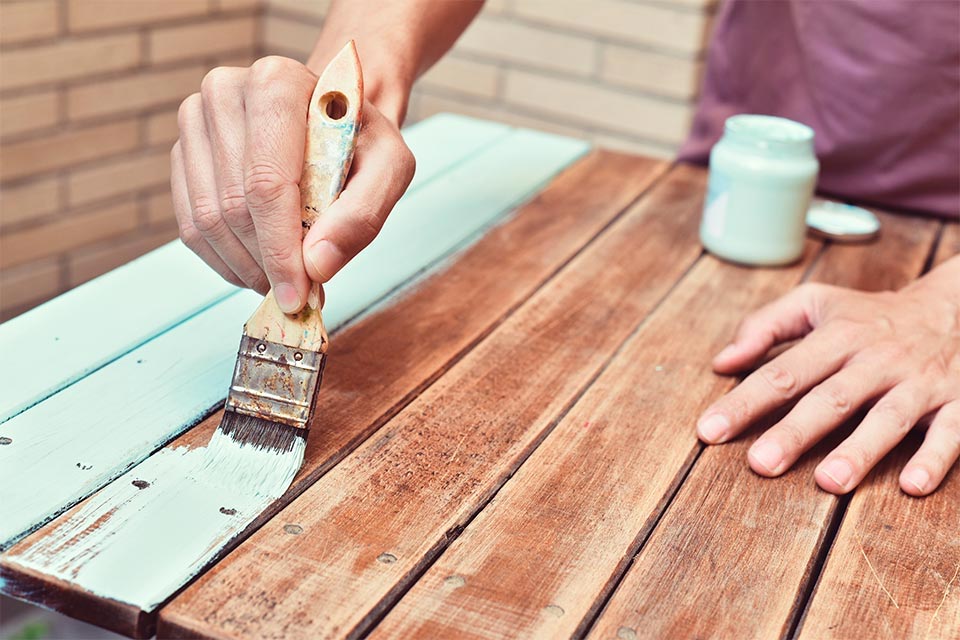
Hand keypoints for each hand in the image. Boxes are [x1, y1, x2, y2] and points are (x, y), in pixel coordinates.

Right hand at [171, 56, 414, 312]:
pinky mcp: (183, 153)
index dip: (280, 249)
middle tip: (300, 293)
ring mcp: (195, 121)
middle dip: (267, 264)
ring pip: (206, 220)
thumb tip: (316, 265)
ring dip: (245, 268)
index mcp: (277, 83)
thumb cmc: (363, 141)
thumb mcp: (390, 168)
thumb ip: (363, 214)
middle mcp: (225, 91)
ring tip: (283, 282)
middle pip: (235, 206)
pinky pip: (190, 224)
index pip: (267, 183)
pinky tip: (259, 267)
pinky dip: (225, 260)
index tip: (298, 295)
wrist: (332, 122)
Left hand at [696, 259, 959, 495]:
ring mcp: (919, 382)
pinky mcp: (958, 403)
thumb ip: (764, 327)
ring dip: (860, 450)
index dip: (744, 402)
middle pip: (831, 398)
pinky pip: (951, 432)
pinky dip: (934, 458)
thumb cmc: (870, 314)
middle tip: (761, 464)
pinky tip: (913, 485)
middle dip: (795, 431)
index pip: (783, 373)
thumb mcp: (816, 303)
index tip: (709, 430)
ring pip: (887, 418)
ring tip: (828, 482)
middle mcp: (876, 360)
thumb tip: (721, 362)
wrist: (957, 307)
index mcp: (837, 337)